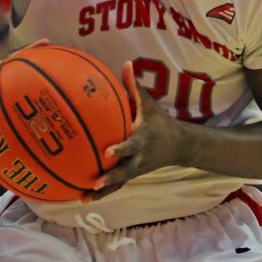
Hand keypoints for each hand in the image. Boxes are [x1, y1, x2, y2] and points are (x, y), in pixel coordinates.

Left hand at [89, 61, 183, 199]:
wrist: (179, 145)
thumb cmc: (158, 120)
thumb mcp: (148, 102)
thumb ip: (134, 85)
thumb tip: (125, 63)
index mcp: (142, 138)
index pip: (132, 145)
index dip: (121, 149)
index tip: (107, 151)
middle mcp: (139, 157)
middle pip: (125, 171)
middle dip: (111, 178)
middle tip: (95, 183)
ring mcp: (136, 169)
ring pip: (119, 183)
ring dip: (103, 192)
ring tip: (84, 198)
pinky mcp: (132, 175)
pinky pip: (117, 186)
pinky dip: (102, 194)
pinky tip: (82, 198)